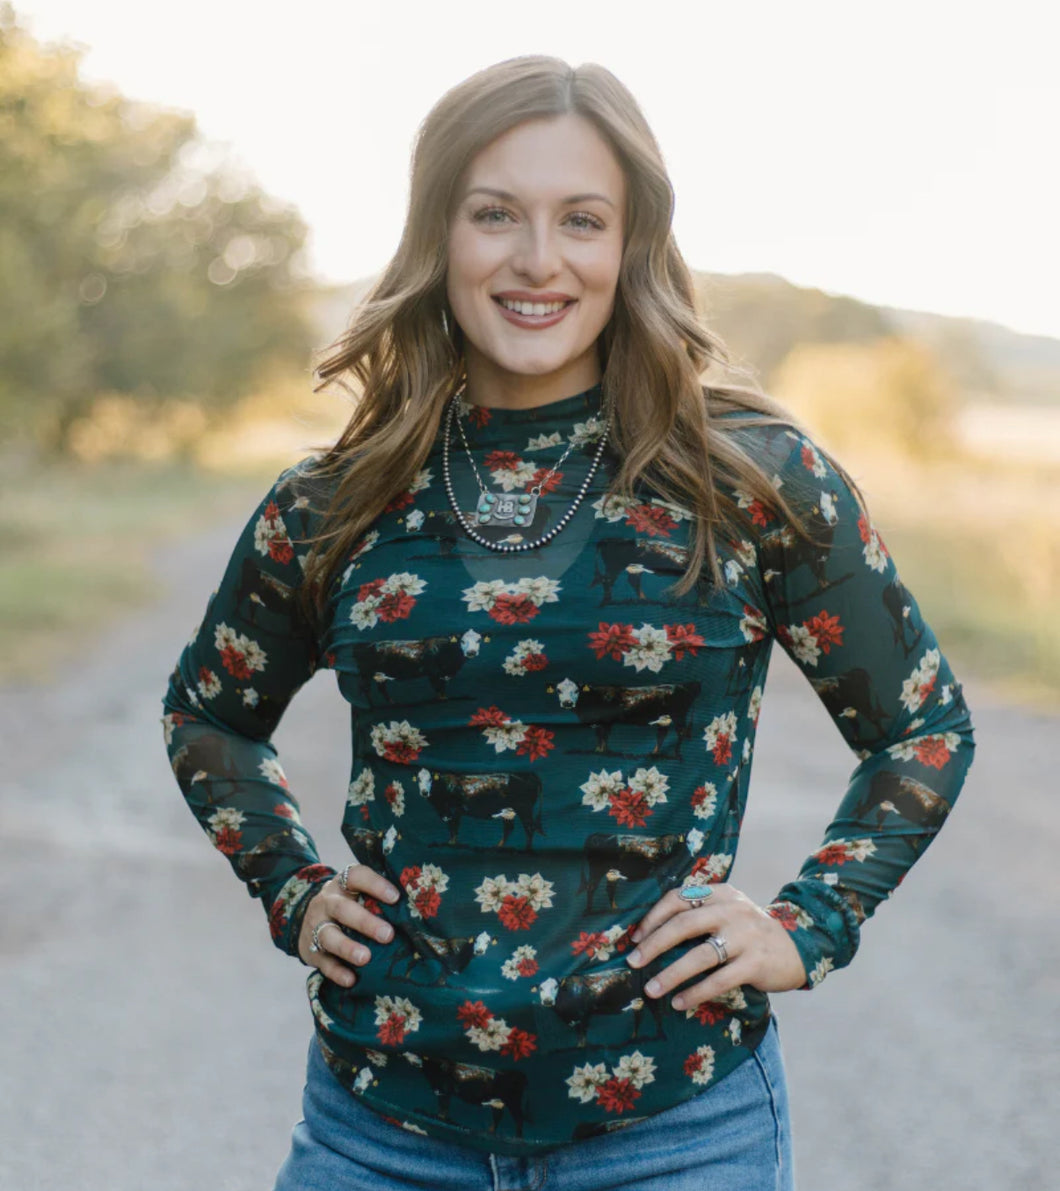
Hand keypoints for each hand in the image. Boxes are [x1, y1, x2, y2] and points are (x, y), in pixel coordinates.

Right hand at [298, 863, 400, 986]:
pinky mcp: (311, 951)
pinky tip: (351, 979)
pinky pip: (323, 962)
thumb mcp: (356, 893)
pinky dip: (336, 971)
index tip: (395, 897)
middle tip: (387, 934)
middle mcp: (327, 903)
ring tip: (366, 958)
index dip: (375, 885)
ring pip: (328, 935)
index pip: (356, 876)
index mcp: (342, 885)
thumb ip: (377, 898)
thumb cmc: (347, 905)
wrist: (303, 918)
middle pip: (343, 909)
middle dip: (365, 922)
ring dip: (347, 947)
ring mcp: (316, 926)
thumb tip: (417, 910)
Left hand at [625, 884, 805, 1010]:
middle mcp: (733, 910)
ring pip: (699, 956)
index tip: (635, 938)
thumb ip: (700, 914)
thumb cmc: (749, 932)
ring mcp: (746, 937)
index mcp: (722, 893)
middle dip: (654, 945)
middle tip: (633, 962)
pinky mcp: (756, 964)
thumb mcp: (729, 912)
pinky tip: (679, 1003)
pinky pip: (719, 980)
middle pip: (684, 924)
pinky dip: (696, 993)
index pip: (679, 898)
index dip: (653, 917)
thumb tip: (650, 936)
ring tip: (651, 990)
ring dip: (671, 975)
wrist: (798, 947)